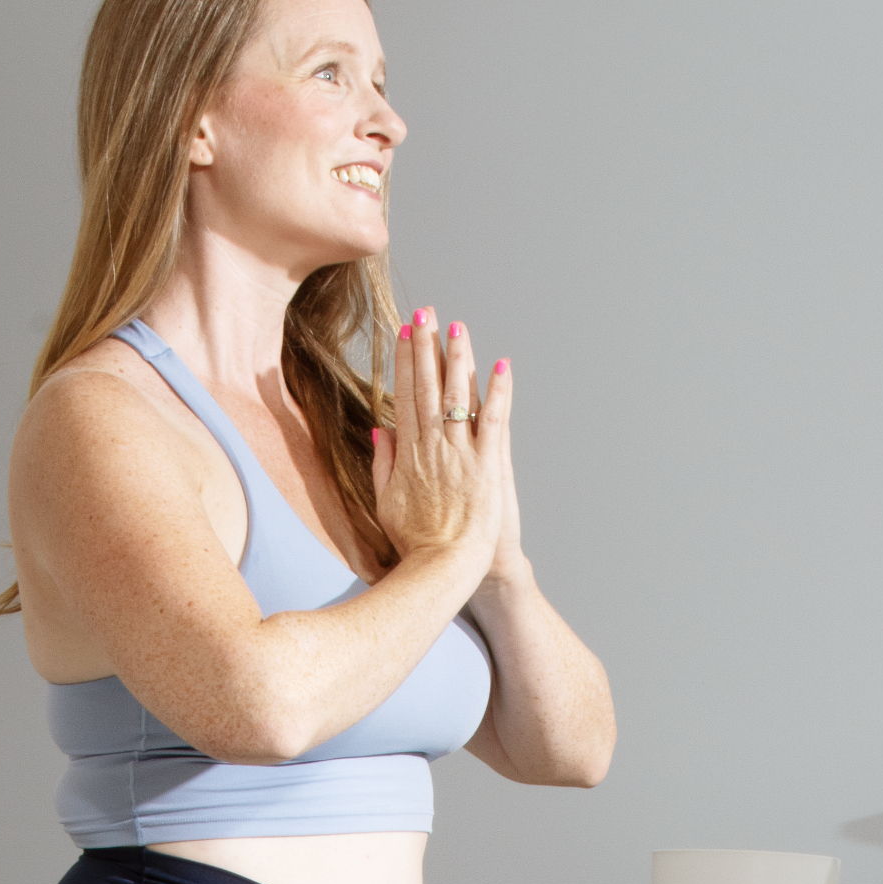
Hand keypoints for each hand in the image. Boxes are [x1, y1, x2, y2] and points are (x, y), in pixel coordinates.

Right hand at [372, 306, 517, 581]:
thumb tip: (380, 429)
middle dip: (426, 346)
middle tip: (425, 313)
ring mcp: (460, 454)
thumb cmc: (415, 544)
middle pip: (428, 386)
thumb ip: (382, 464)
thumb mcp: (386, 504)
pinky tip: (502, 365)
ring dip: (458, 358)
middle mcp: (432, 447)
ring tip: (458, 327)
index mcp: (407, 454)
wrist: (442, 569)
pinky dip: (498, 392)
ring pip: (458, 395)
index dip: (405, 362)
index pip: (405, 396)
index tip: (404, 334)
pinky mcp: (486, 465)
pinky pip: (494, 420)